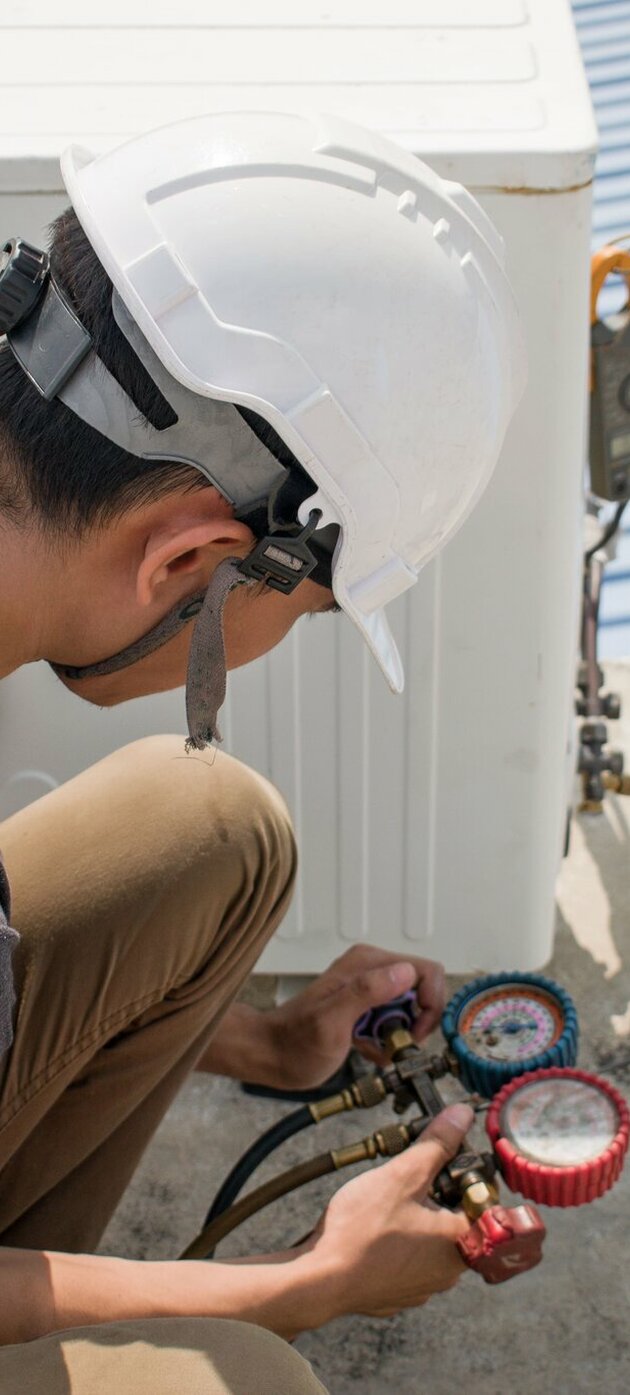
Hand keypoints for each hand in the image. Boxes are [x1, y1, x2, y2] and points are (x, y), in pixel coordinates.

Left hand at [266, 945, 445, 1090]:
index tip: (414, 1031)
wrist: (272, 1055)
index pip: (425, 970)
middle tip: (398, 1043)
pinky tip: (370, 1050)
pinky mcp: (365, 1006)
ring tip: (379, 1049)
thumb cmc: (295, 1043)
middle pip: (423, 988)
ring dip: (403, 1033)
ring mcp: (369, 987)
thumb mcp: (331, 1021)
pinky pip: (396, 1019)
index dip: (430, 1004)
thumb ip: (366, 992)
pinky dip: (390, 1039)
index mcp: (367, 963)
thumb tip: (405, 973)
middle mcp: (371, 969)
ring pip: (412, 1006)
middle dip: (419, 1020)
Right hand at [300, 1103, 472, 1319]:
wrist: (320, 1281)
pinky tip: (372, 1232)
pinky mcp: (397, 1295)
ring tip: (384, 1204)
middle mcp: (449, 1272)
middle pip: (453, 1219)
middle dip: (432, 1195)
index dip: (459, 1174)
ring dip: (412, 1219)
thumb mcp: (402, 1175)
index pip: (480, 1199)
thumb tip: (461, 1115)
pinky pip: (404, 1260)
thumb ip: (436, 1145)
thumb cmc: (362, 1231)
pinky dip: (393, 1244)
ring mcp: (422, 1287)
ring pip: (427, 1240)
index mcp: (462, 1243)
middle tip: (405, 1179)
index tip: (437, 1162)